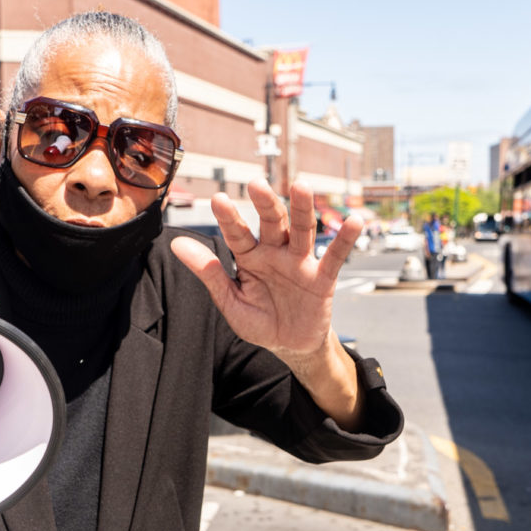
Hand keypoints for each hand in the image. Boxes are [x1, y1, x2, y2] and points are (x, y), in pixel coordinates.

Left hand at [171, 178, 364, 427]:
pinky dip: (344, 240)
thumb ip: (208, 272)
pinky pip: (335, 257)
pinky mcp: (322, 278)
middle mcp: (275, 252)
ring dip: (302, 209)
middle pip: (272, 223)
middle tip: (256, 185)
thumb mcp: (229, 300)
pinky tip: (354, 222)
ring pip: (302, 231)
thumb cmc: (258, 320)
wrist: (289, 345)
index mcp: (250, 257)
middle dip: (265, 204)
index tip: (218, 200)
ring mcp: (300, 263)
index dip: (229, 218)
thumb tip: (176, 245)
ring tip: (302, 186)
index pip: (238, 234)